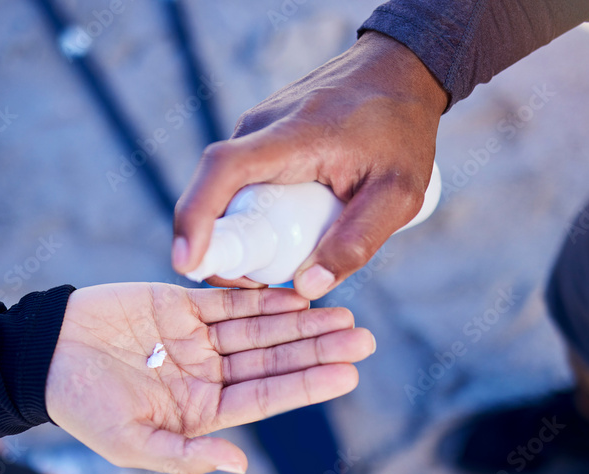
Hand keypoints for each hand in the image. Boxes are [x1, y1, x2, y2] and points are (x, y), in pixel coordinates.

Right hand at [45, 284, 375, 473]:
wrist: (41, 355)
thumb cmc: (82, 407)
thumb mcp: (131, 443)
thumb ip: (185, 455)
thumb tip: (239, 463)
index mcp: (201, 411)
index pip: (266, 397)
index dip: (307, 384)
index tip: (348, 373)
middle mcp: (208, 374)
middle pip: (274, 360)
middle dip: (318, 349)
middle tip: (363, 338)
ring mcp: (197, 338)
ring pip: (261, 328)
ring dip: (302, 322)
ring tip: (343, 315)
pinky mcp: (181, 304)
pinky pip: (231, 300)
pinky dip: (263, 297)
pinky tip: (297, 296)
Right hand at [173, 32, 447, 298]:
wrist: (401, 70)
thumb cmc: (402, 130)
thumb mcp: (399, 195)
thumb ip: (357, 241)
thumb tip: (307, 287)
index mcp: (292, 136)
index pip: (222, 171)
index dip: (195, 217)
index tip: (186, 263)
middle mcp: (261, 127)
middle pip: (214, 191)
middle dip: (218, 245)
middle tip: (254, 285)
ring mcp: (256, 128)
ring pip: (226, 189)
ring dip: (239, 229)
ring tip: (280, 259)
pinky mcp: (260, 134)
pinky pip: (241, 180)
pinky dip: (250, 211)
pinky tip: (283, 230)